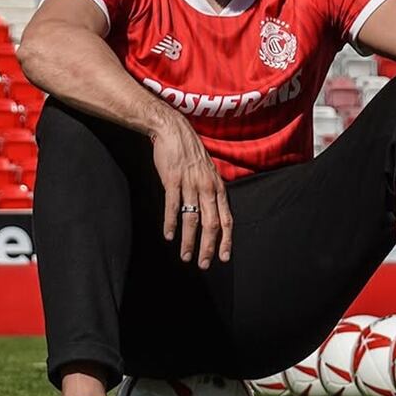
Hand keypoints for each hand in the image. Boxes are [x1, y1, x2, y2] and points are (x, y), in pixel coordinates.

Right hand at [151, 115, 232, 268]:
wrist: (174, 131)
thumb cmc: (190, 153)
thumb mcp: (208, 172)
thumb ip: (211, 192)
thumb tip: (213, 213)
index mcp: (218, 187)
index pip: (227, 219)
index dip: (226, 240)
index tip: (223, 257)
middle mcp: (207, 187)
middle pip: (211, 224)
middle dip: (208, 247)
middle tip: (203, 264)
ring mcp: (190, 184)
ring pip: (192, 219)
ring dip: (189, 241)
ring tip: (185, 256)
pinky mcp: (173, 180)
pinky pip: (173, 206)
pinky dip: (170, 223)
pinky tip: (168, 235)